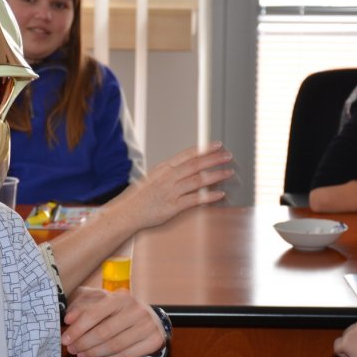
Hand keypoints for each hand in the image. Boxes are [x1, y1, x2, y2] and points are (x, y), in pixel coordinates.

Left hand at [61, 286, 164, 356]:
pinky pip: (129, 355)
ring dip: (95, 353)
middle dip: (84, 343)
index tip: (65, 339)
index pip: (94, 314)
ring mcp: (148, 325)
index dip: (77, 328)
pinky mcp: (155, 340)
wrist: (148, 317)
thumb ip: (82, 307)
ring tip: (82, 356)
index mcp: (120, 297)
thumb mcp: (99, 302)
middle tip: (72, 350)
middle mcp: (136, 309)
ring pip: (115, 345)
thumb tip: (68, 319)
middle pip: (104, 332)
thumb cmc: (117, 309)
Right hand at [115, 142, 233, 229]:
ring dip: (215, 175)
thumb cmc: (139, 197)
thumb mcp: (153, 177)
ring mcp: (171, 192)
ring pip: (198, 180)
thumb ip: (170, 172)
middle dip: (214, 159)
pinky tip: (220, 194)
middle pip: (195, 165)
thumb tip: (186, 167)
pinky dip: (209, 196)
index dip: (204, 149)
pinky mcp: (173, 207)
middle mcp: (168, 177)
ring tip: (228, 172)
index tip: (217, 145)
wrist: (127, 212)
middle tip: (228, 156)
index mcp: (164, 168)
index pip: (188, 154)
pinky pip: (195, 200)